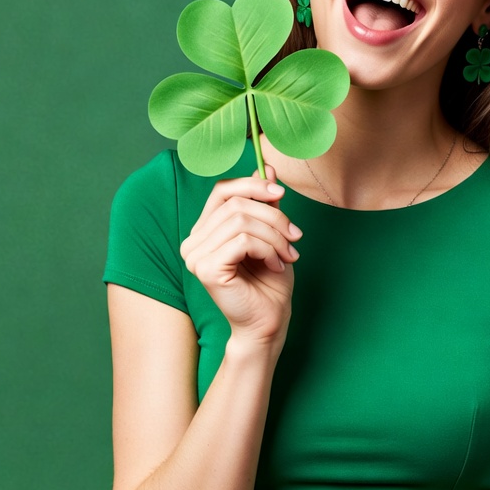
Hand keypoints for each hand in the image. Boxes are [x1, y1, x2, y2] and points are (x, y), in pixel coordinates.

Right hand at [180, 164, 300, 349]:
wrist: (269, 321)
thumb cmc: (270, 281)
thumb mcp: (272, 234)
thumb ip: (265, 203)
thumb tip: (267, 167)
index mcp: (205, 230)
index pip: (222, 190)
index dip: (253, 185)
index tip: (281, 193)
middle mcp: (193, 241)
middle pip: (236, 203)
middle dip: (274, 216)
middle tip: (295, 236)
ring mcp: (195, 256)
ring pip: (242, 221)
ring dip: (275, 236)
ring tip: (288, 254)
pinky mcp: (205, 269)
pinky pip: (243, 241)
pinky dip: (267, 249)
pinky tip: (276, 265)